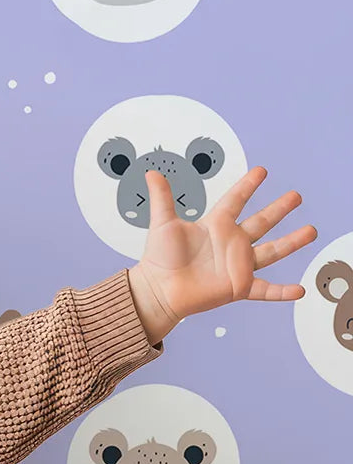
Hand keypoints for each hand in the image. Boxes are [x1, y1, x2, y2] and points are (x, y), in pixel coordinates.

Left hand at [126, 166, 315, 342]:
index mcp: (215, 225)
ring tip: (311, 231)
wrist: (158, 290)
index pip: (236, 200)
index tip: (261, 171)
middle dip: (279, 209)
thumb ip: (162, 197)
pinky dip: (282, 292)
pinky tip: (299, 290)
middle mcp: (230, 243)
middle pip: (261, 222)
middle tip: (296, 196)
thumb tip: (152, 173)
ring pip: (271, 251)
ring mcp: (237, 265)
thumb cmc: (158, 259)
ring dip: (291, 242)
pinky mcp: (238, 287)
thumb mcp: (163, 224)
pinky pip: (265, 290)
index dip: (248, 185)